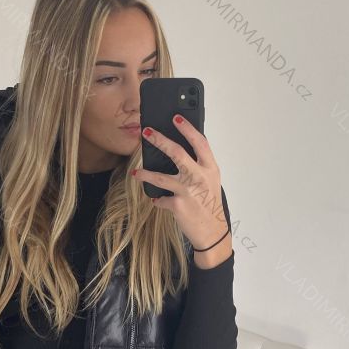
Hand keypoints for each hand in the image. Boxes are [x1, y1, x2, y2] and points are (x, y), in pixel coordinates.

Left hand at [132, 115, 230, 251]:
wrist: (212, 231)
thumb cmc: (210, 204)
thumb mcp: (210, 181)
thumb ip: (199, 167)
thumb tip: (179, 153)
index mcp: (210, 168)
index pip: (199, 142)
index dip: (187, 129)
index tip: (176, 117)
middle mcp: (199, 177)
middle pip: (177, 153)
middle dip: (160, 140)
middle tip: (147, 132)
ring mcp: (188, 191)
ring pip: (161, 177)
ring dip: (146, 173)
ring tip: (136, 172)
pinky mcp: (178, 205)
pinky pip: (162, 200)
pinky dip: (158, 201)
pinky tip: (157, 201)